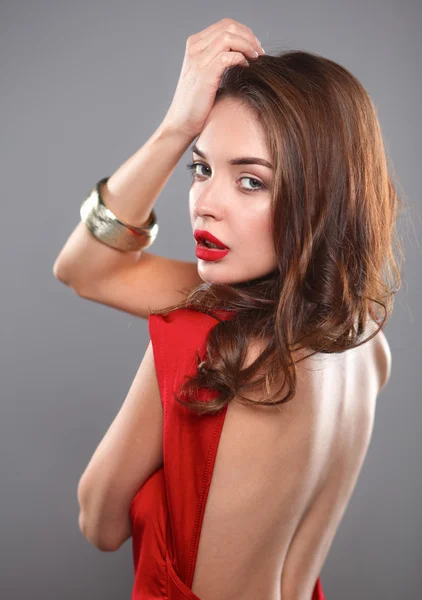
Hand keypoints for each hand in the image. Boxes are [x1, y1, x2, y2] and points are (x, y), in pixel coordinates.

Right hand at [161, 17, 264, 139]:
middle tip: (260, 52)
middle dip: (249, 37)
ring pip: (229, 38)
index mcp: (195, 44)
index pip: (225, 25)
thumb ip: (219, 59)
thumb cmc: (198, 103)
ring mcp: (198, 60)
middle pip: (229, 27)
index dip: (245, 32)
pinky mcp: (204, 74)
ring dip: (248, 45)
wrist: (182, 123)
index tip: (256, 47)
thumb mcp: (207, 74)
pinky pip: (228, 56)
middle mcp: (194, 48)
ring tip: (257, 58)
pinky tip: (247, 67)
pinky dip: (241, 58)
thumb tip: (246, 52)